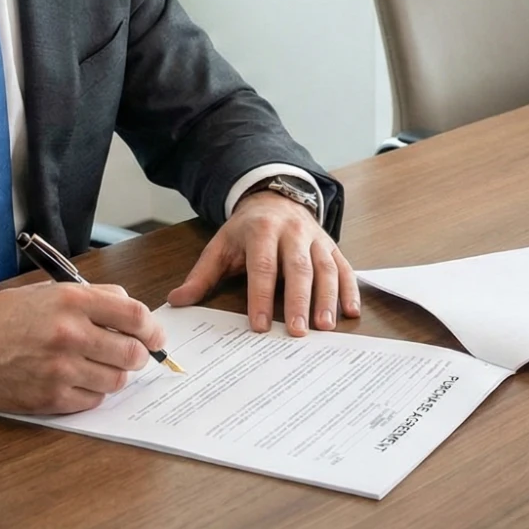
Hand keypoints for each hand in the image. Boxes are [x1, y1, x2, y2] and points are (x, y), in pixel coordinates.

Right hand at [0, 281, 163, 413]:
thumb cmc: (3, 317)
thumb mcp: (49, 291)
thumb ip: (94, 297)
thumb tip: (131, 310)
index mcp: (72, 301)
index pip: (135, 316)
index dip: (153, 329)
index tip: (155, 336)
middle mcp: (69, 334)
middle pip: (133, 353)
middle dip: (138, 356)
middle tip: (131, 355)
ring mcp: (60, 369)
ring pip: (116, 380)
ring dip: (115, 375)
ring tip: (98, 366)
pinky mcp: (50, 398)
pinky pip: (93, 401)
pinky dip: (93, 392)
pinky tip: (78, 380)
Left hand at [166, 190, 360, 334]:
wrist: (275, 197)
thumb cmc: (246, 229)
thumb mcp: (220, 245)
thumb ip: (202, 275)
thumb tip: (177, 301)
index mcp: (261, 231)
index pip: (262, 266)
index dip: (260, 296)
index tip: (258, 325)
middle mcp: (293, 232)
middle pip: (298, 268)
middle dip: (298, 300)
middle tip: (297, 331)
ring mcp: (316, 238)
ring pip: (325, 268)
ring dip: (327, 298)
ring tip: (325, 326)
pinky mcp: (332, 246)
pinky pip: (345, 267)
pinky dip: (350, 289)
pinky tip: (350, 311)